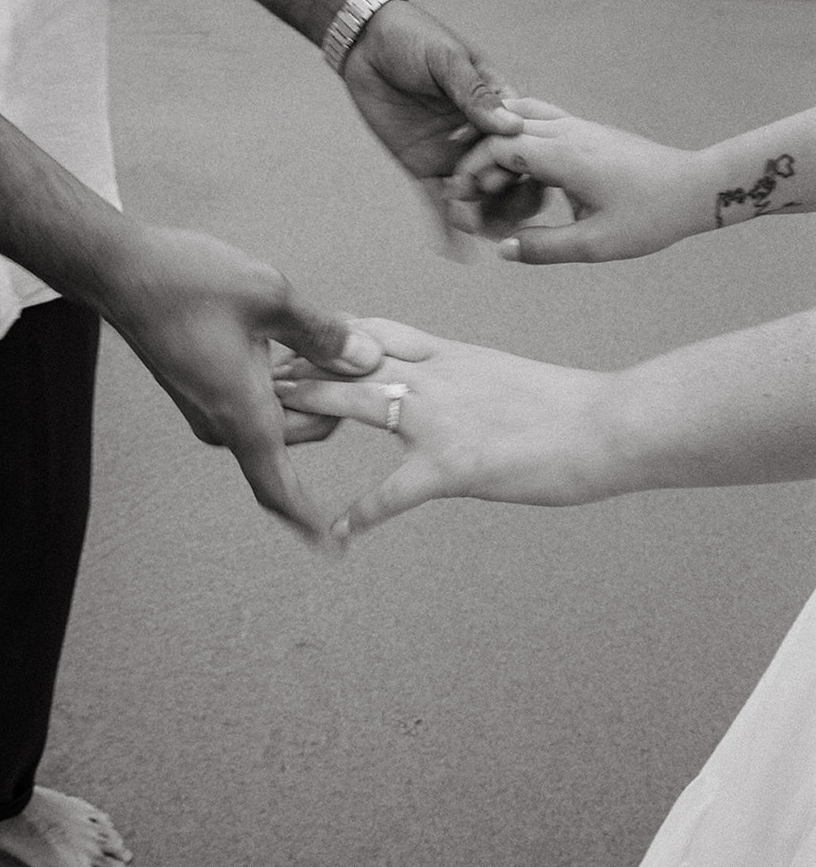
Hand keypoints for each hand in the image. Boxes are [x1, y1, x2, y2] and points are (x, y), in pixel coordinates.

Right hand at [105, 225, 381, 538]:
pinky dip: (284, 381)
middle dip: (332, 405)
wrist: (120, 271)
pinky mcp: (205, 389)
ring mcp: (211, 408)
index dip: (307, 523)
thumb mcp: (271, 296)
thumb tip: (368, 360)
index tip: (332, 549)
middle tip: (356, 352)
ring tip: (324, 338)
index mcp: (241, 414)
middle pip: (300, 437)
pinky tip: (295, 341)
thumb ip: (324, 334)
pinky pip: (258, 400)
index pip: (278, 489)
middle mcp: (223, 422)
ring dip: (308, 389)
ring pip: (282, 416)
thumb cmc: (185, 281)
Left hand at [274, 316, 611, 535]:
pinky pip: (396, 493)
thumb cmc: (569, 408)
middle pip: (351, 360)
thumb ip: (464, 377)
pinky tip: (337, 534)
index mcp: (450, 356)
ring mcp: (444, 418)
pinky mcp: (457, 465)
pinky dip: (363, 514)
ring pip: (359, 404)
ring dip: (309, 413)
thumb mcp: (505, 377)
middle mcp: (438, 376)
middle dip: (298, 366)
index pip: (372, 332)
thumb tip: (438, 384)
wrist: (615, 423)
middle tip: (251, 374)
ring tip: (266, 428)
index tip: (287, 338)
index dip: (324, 335)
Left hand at [342, 0, 528, 226]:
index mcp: (496, 105)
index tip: (511, 175)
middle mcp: (481, 136)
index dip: (521, 162)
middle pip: (507, 174)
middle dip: (507, 195)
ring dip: (483, 215)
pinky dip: (446, 227)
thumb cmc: (413, 38)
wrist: (368, 45)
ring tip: (485, 233)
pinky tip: (455, 252)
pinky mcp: (424, 168)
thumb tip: (506, 127)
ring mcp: (454, 155)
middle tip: (500, 209)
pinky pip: (437, 202)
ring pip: (477, 195)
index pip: (521, 140)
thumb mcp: (446, 59)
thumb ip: (474, 92)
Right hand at [448, 99, 706, 262]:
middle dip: (477, 156)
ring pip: (522, 116)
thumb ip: (543, 247)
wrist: (695, 187)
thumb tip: (502, 250)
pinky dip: (520, 138)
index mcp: (564, 155)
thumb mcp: (594, 244)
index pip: (498, 146)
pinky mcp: (589, 133)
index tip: (462, 198)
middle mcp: (568, 132)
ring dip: (498, 140)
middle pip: (503, 127)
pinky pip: (542, 123)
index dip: (472, 170)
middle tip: (466, 189)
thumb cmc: (649, 217)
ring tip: (484, 173)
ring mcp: (580, 128)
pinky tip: (516, 167)